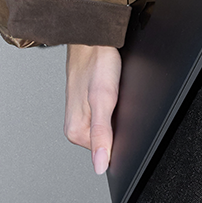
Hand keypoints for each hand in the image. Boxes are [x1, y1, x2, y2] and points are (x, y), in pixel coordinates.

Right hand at [64, 44, 121, 175]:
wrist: (94, 37)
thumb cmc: (97, 63)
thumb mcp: (104, 100)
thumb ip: (102, 134)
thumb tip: (100, 165)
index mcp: (75, 132)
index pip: (106, 153)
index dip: (122, 140)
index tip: (126, 122)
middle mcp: (76, 126)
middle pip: (108, 140)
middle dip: (120, 126)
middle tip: (122, 104)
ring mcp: (83, 114)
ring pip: (109, 126)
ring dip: (119, 115)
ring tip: (118, 96)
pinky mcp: (89, 103)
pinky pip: (108, 114)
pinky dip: (117, 107)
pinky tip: (118, 95)